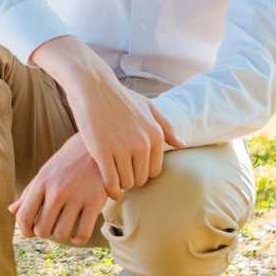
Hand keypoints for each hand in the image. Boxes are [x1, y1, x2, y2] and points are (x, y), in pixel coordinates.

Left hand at [12, 133, 119, 244]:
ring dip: (62, 235)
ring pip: (61, 234)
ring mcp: (76, 197)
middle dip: (45, 232)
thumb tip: (12, 210)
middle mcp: (57, 191)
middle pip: (42, 230)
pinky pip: (82, 233)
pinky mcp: (95, 202)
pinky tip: (78, 233)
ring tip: (66, 226)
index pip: (24, 216)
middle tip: (52, 226)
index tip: (31, 232)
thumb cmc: (68, 162)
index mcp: (42, 183)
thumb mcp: (46, 172)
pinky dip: (78, 239)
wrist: (97, 147)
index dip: (25, 230)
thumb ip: (29, 192)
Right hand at [61, 59, 165, 193]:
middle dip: (131, 179)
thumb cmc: (120, 98)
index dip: (142, 173)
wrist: (93, 87)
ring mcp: (122, 148)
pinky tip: (107, 187)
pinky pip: (111, 182)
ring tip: (112, 177)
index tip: (131, 169)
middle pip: (141, 179)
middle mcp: (143, 144)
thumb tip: (182, 145)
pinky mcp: (102, 152)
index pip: (154, 171)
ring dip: (120, 184)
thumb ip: (166, 127)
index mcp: (156, 135)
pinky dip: (110, 189)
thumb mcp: (148, 107)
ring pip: (126, 183)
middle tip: (120, 174)